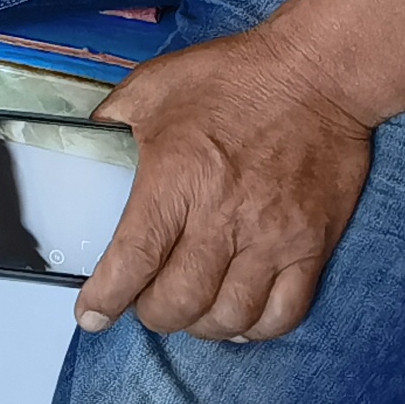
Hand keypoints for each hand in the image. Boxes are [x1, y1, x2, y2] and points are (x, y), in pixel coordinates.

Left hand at [76, 26, 378, 343]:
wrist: (317, 75)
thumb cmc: (233, 77)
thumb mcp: (155, 86)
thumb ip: (114, 118)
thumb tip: (87, 140)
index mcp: (176, 178)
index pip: (134, 260)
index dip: (107, 298)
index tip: (91, 315)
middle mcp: (224, 217)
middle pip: (181, 301)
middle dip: (153, 315)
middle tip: (145, 304)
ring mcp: (273, 238)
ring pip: (231, 317)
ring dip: (201, 326)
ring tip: (190, 310)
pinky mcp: (312, 247)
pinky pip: (284, 314)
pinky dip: (255, 328)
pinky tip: (238, 316)